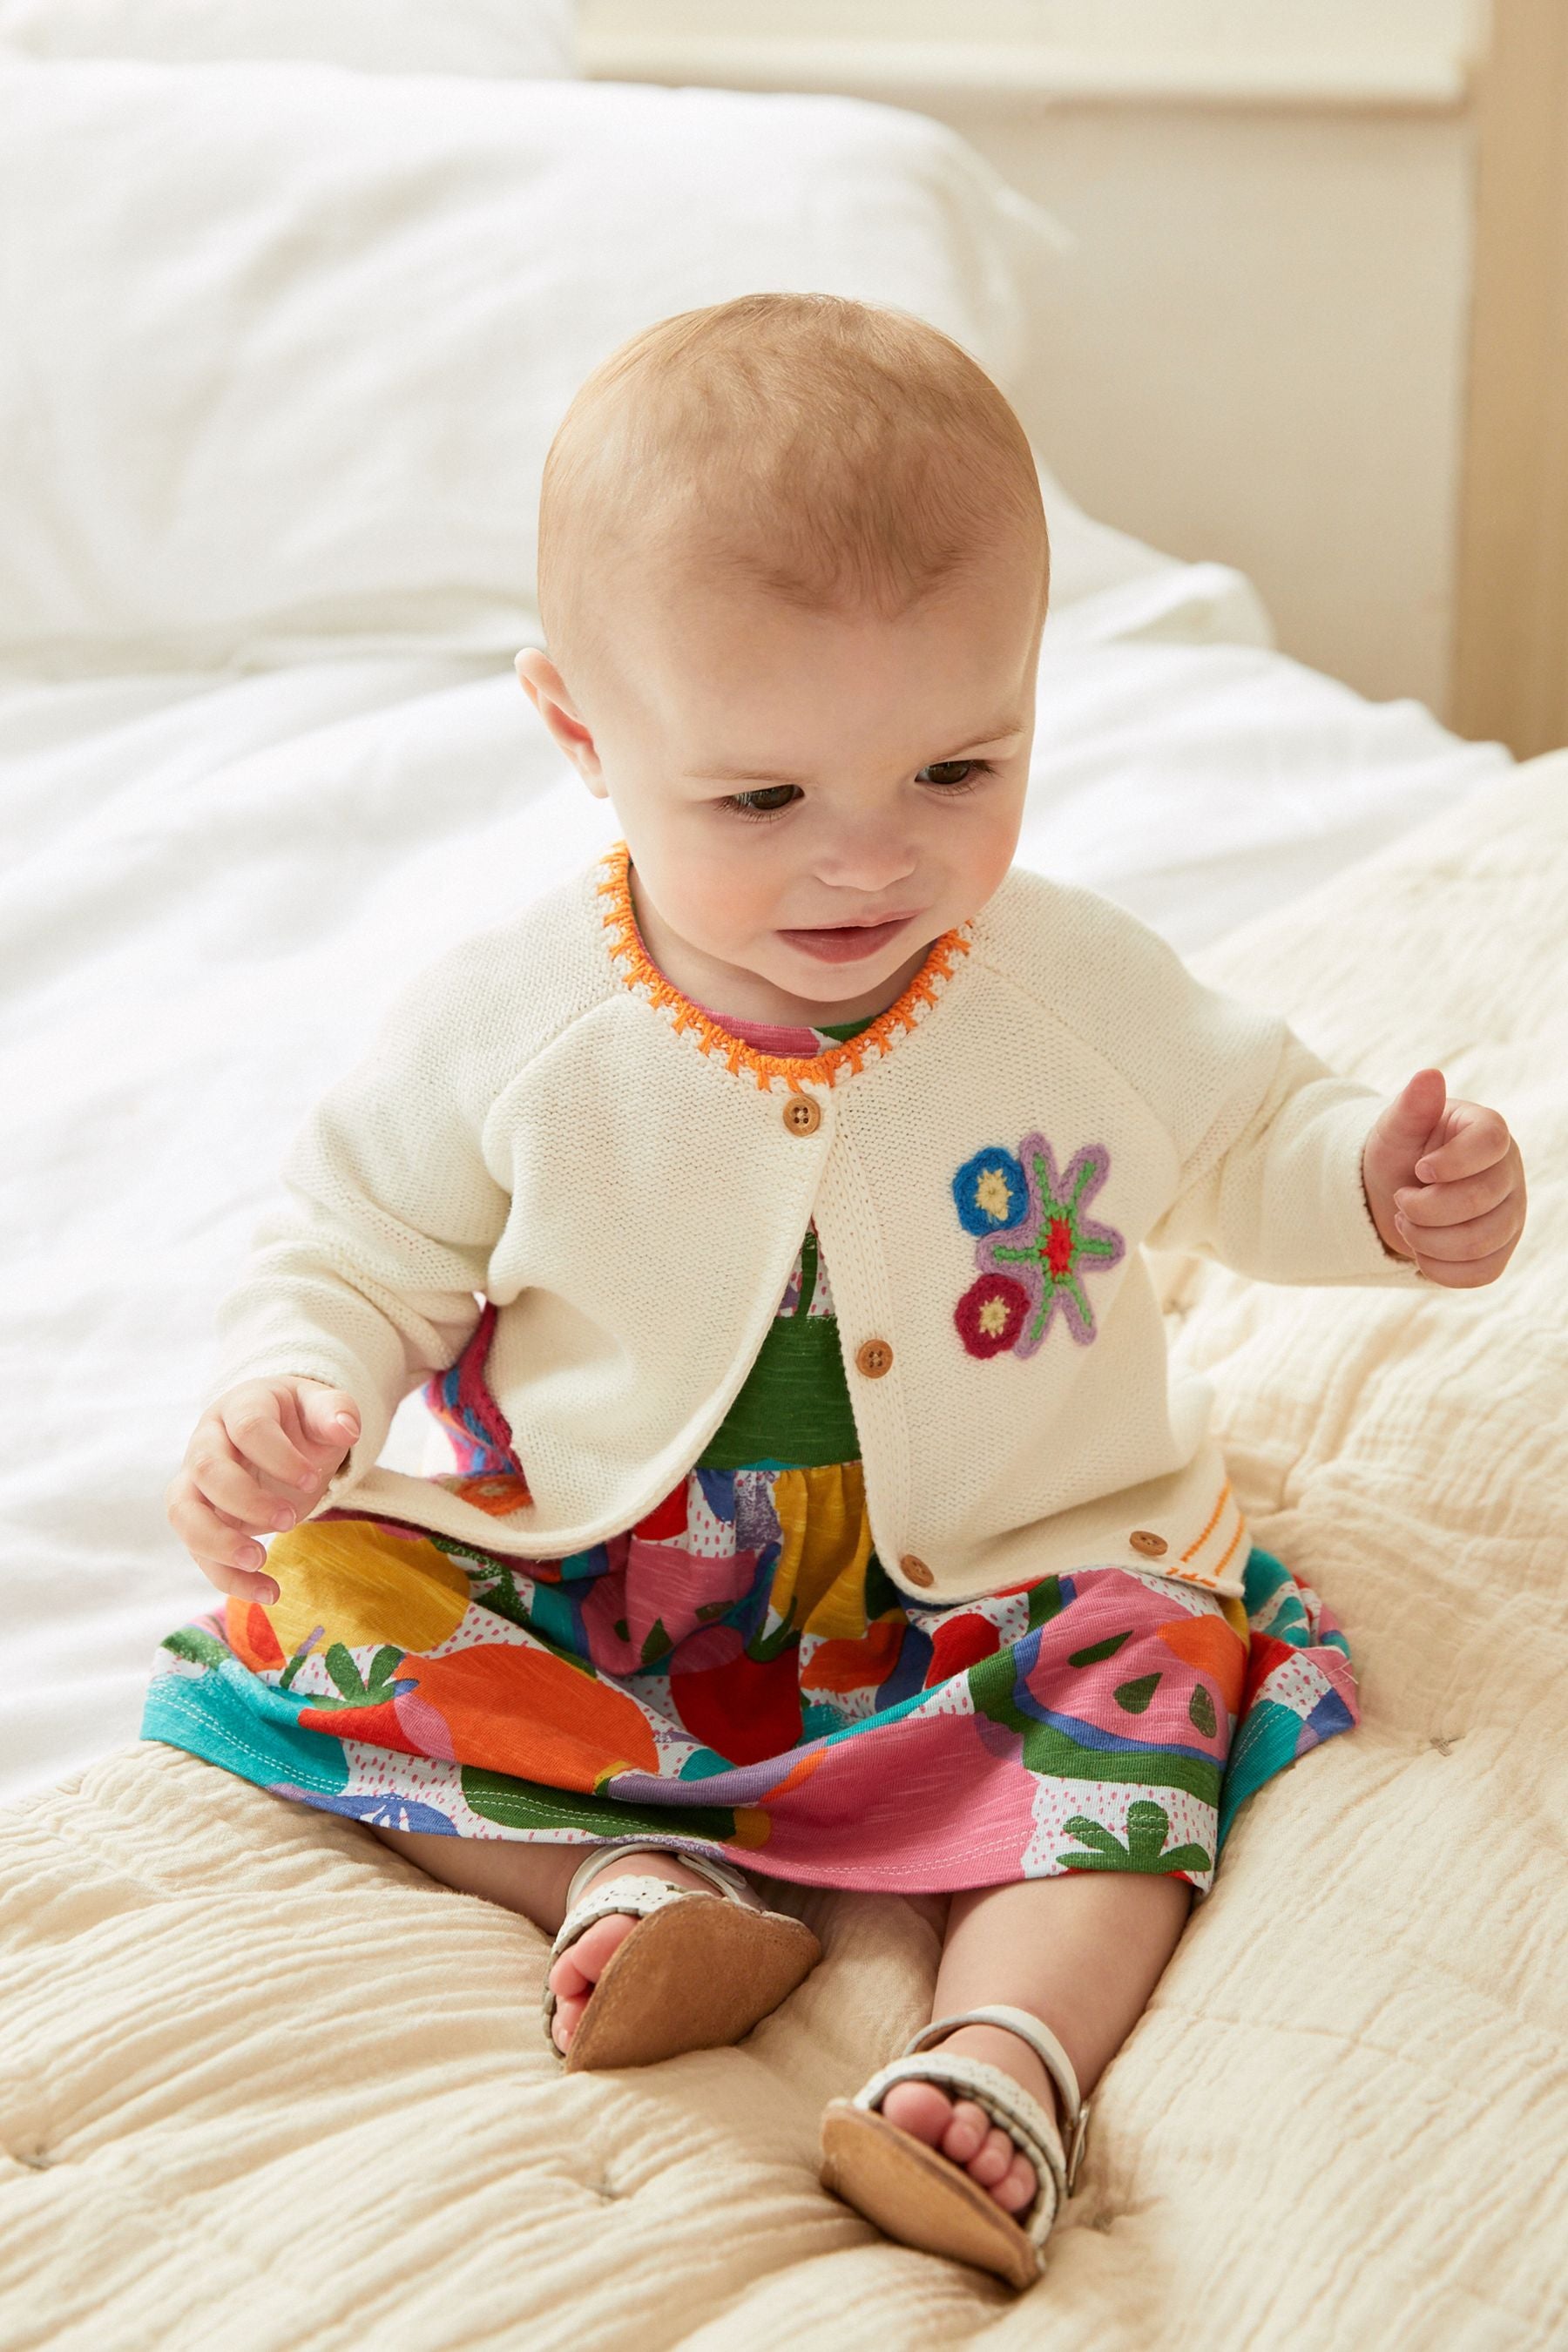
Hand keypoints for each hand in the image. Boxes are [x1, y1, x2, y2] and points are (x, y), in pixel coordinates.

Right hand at [165, 1376, 361, 1604]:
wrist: (282, 1438)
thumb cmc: (301, 1422)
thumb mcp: (323, 1408)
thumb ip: (336, 1411)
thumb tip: (347, 1429)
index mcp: (241, 1406)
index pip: (247, 1427)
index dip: (278, 1455)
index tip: (313, 1478)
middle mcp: (209, 1441)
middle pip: (205, 1468)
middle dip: (245, 1499)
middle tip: (289, 1520)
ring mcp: (197, 1481)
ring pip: (183, 1512)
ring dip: (217, 1543)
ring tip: (260, 1562)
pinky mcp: (201, 1519)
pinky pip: (199, 1550)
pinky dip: (228, 1576)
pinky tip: (268, 1591)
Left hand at [1361, 1067, 1525, 1287]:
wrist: (1395, 1193)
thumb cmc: (1399, 1152)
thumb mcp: (1394, 1128)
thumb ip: (1411, 1106)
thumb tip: (1428, 1075)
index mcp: (1489, 1131)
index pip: (1491, 1143)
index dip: (1452, 1161)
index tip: (1419, 1168)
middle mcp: (1509, 1171)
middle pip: (1480, 1200)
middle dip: (1425, 1208)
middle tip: (1401, 1200)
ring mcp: (1511, 1214)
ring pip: (1481, 1242)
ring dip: (1427, 1240)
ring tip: (1406, 1223)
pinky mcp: (1501, 1251)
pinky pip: (1482, 1273)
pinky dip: (1441, 1269)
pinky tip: (1421, 1250)